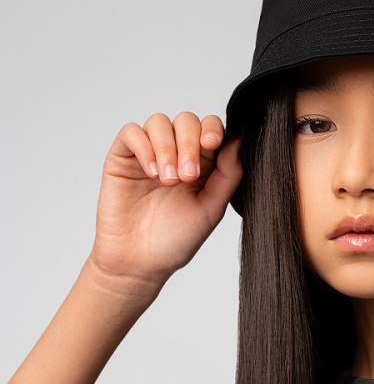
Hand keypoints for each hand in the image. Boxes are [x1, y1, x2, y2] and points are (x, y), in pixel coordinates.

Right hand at [88, 112, 242, 291]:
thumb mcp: (212, 208)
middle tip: (188, 177)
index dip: (213, 129)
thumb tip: (240, 140)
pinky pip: (132, 132)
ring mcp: (148, 153)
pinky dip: (145, 147)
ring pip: (159, 122)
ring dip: (167, 147)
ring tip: (169, 181)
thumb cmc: (176, 239)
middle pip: (186, 121)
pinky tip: (152, 173)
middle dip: (190, 143)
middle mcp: (176, 153)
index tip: (213, 144)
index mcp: (202, 163)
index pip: (210, 129)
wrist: (140, 262)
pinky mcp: (122, 158)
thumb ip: (228, 174)